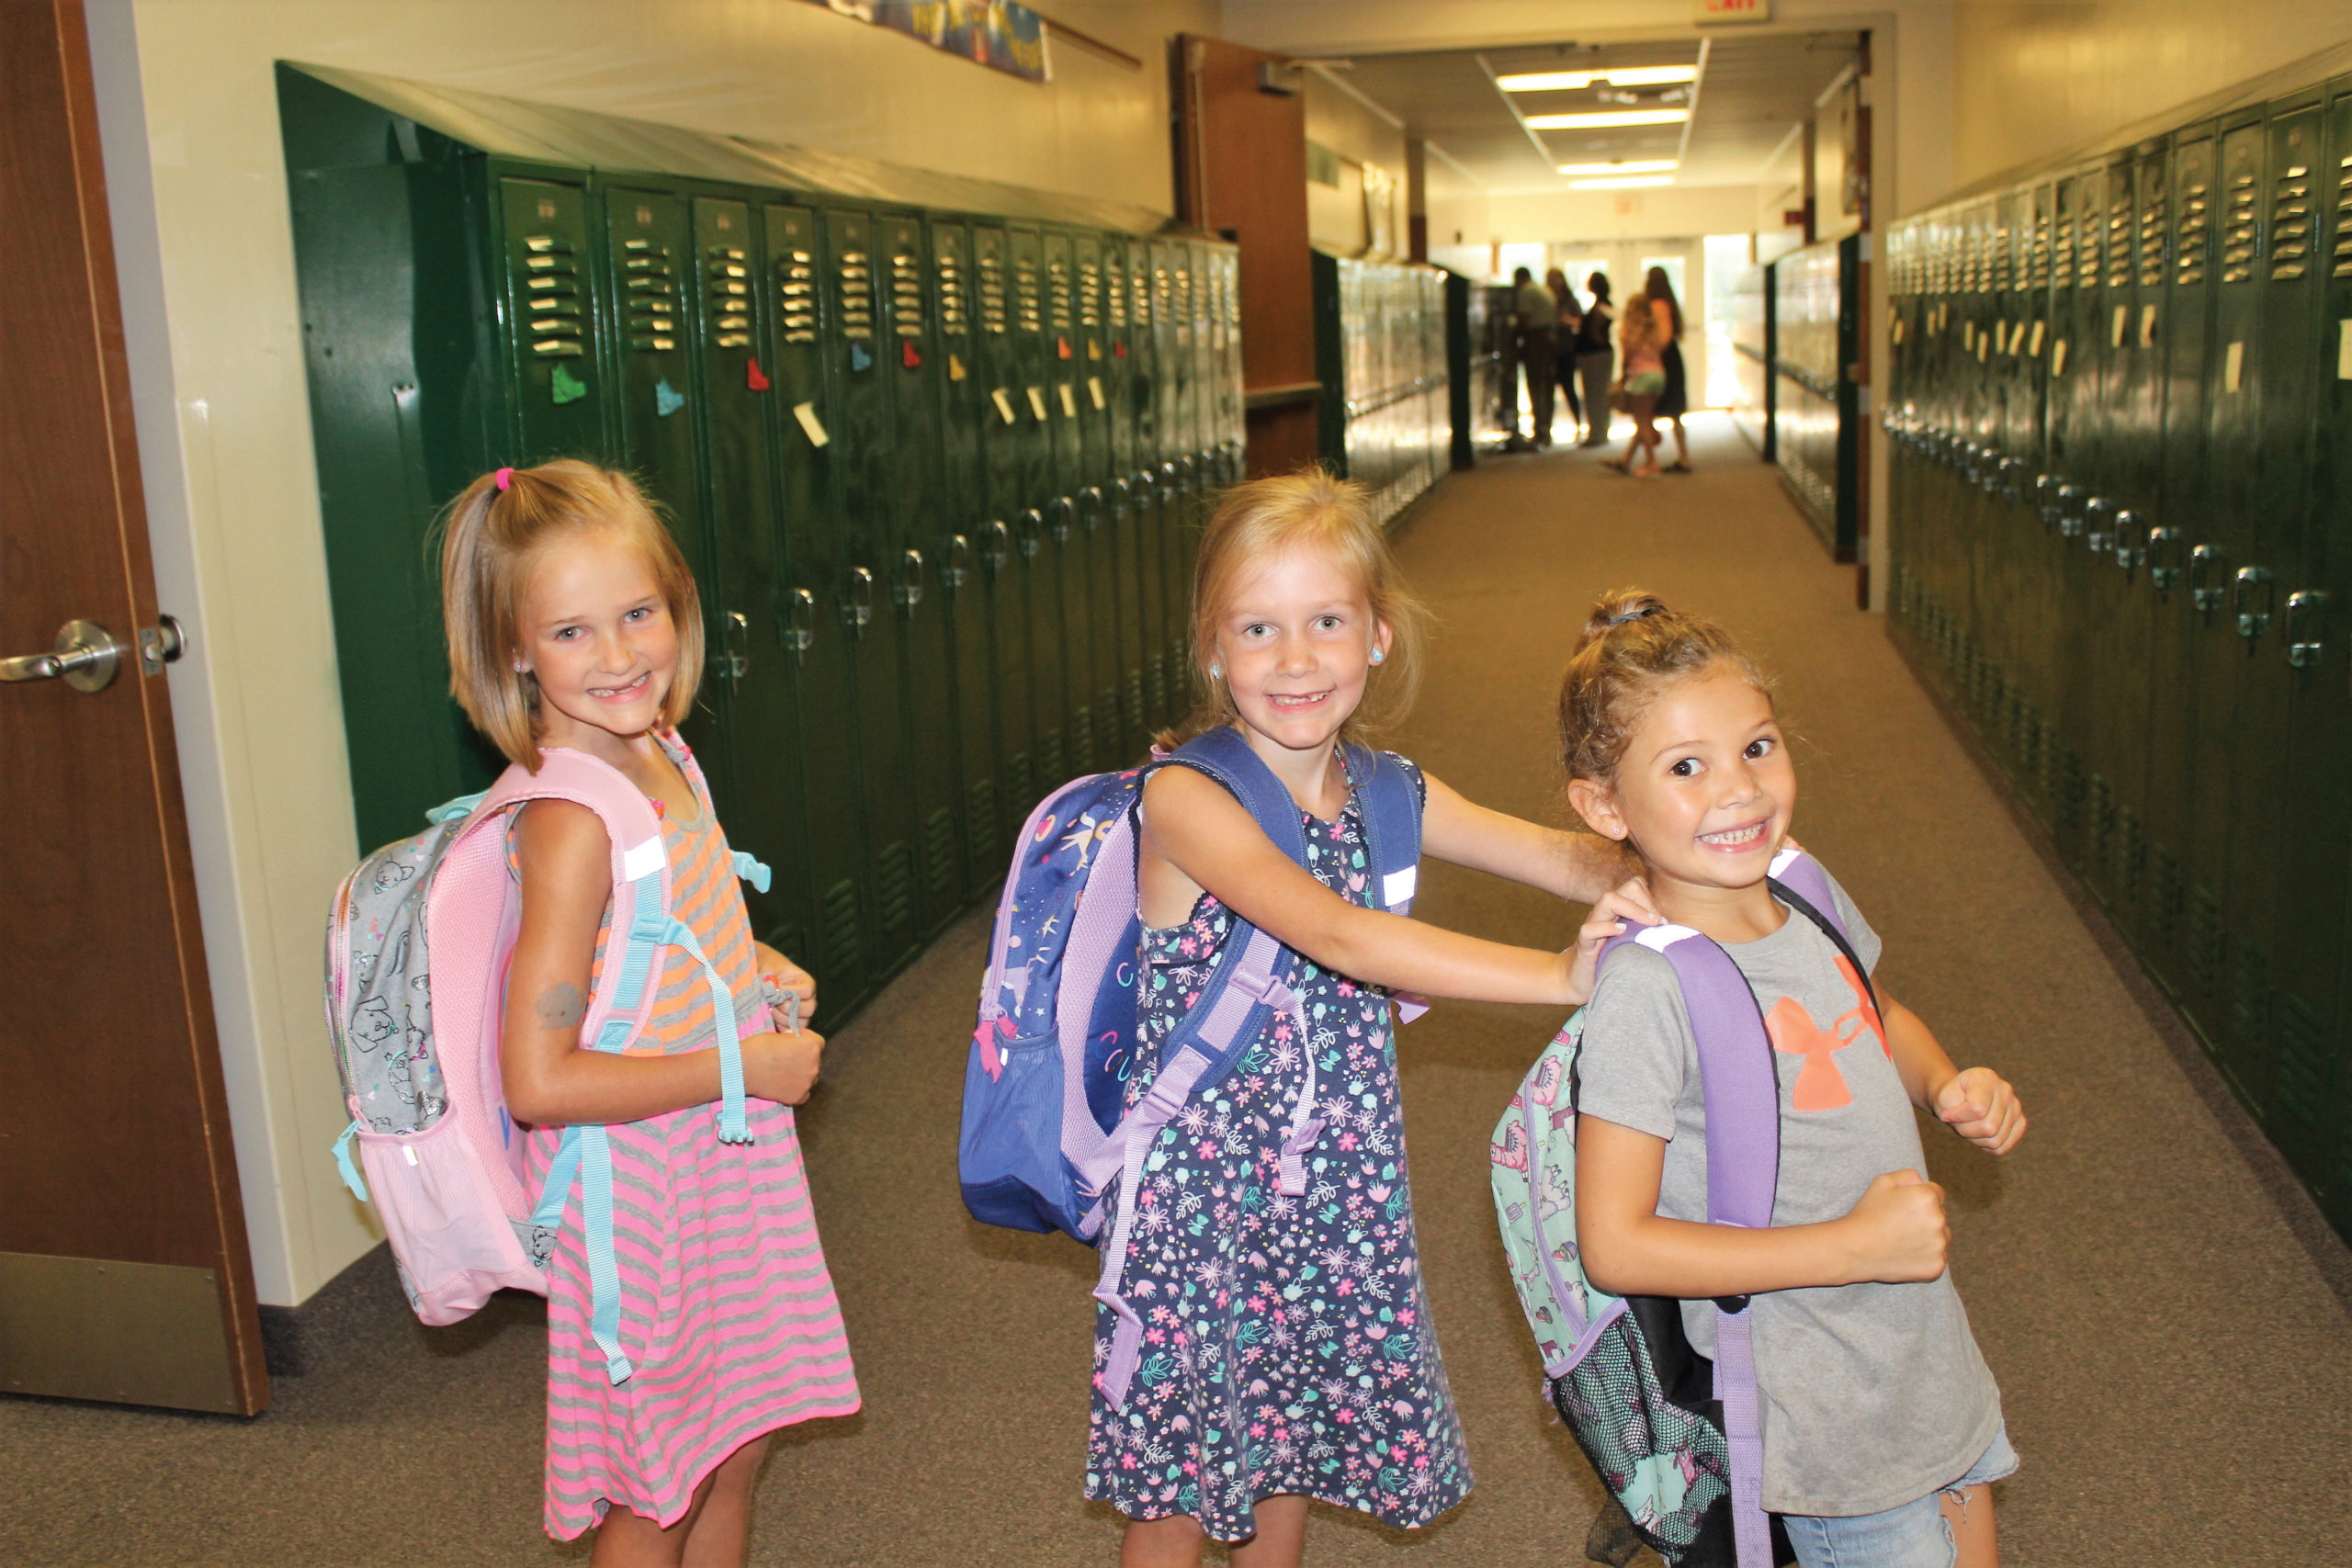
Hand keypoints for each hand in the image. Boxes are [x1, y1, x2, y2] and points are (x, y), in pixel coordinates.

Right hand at [742, 1028, 823, 1105]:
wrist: (741, 1070)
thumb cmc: (757, 1049)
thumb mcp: (779, 1035)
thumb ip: (794, 1040)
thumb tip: (797, 1042)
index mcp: (812, 1046)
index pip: (818, 1042)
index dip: (806, 1040)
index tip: (796, 1041)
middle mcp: (814, 1065)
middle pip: (814, 1060)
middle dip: (803, 1058)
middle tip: (786, 1058)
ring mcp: (807, 1083)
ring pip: (809, 1077)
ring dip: (800, 1073)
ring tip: (782, 1071)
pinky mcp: (798, 1097)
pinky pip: (804, 1093)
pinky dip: (796, 1089)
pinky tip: (783, 1083)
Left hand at [753, 941, 817, 1024]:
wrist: (757, 976)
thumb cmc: (764, 969)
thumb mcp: (768, 969)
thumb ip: (771, 980)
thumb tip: (772, 991)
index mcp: (805, 983)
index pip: (808, 991)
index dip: (792, 992)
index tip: (776, 987)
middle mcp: (806, 999)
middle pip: (809, 1009)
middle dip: (787, 1007)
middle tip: (772, 1003)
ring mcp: (800, 1013)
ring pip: (801, 1023)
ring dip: (783, 1018)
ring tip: (769, 1010)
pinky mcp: (789, 1023)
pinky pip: (790, 1031)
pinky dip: (780, 1028)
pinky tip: (770, 1020)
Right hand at [1562, 878, 1663, 1005]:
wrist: (1579, 981)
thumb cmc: (1611, 962)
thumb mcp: (1632, 945)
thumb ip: (1648, 934)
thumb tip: (1676, 933)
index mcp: (1618, 911)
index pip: (1636, 886)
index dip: (1651, 899)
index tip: (1662, 922)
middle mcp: (1606, 914)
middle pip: (1626, 887)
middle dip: (1645, 901)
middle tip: (1657, 923)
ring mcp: (1593, 926)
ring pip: (1607, 900)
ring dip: (1632, 909)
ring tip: (1648, 925)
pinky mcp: (1584, 944)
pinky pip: (1589, 928)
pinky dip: (1606, 928)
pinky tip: (1621, 933)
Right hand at [1839, 1169, 1949, 1283]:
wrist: (1855, 1249)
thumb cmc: (1867, 1213)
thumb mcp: (1882, 1182)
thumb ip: (1908, 1176)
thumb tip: (1922, 1183)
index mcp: (1927, 1197)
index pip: (1938, 1194)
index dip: (1919, 1199)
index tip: (1905, 1208)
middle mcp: (1939, 1220)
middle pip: (1941, 1216)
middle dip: (1926, 1217)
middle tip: (1900, 1224)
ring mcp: (1939, 1245)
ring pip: (1941, 1237)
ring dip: (1928, 1237)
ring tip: (1901, 1240)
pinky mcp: (1936, 1266)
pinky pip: (1937, 1257)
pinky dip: (1925, 1256)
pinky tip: (1905, 1254)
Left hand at [1934, 1067, 2025, 1153]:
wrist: (1958, 1098)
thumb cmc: (1951, 1098)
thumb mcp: (1944, 1099)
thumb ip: (1957, 1111)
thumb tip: (1986, 1128)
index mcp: (1986, 1077)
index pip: (1977, 1108)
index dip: (1957, 1117)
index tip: (1945, 1115)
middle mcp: (2005, 1090)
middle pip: (1989, 1127)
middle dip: (1966, 1131)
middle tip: (1958, 1123)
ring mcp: (2016, 1106)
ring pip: (1996, 1140)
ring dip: (1976, 1139)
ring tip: (1969, 1126)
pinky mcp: (2020, 1122)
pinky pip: (2003, 1147)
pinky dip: (1986, 1146)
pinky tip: (1979, 1134)